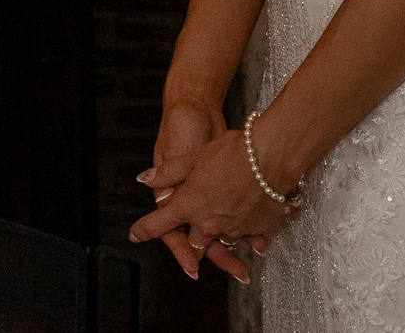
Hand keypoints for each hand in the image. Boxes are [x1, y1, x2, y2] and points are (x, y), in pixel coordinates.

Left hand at [130, 128, 287, 281]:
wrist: (270, 154)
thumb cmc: (231, 152)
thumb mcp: (193, 157)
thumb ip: (168, 173)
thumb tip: (145, 180)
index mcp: (188, 206)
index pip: (159, 224)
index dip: (144, 230)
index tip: (134, 235)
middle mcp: (208, 223)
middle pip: (195, 243)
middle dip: (191, 247)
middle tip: (192, 253)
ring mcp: (233, 228)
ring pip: (221, 241)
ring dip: (221, 241)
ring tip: (228, 241)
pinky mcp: (257, 228)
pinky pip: (248, 238)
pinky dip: (249, 239)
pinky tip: (254, 241)